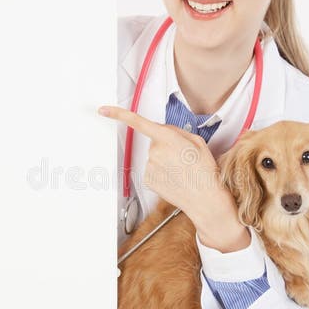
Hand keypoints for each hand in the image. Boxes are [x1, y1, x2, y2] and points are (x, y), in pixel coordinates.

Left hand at [98, 104, 221, 223]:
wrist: (204, 198)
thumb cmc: (204, 171)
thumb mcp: (197, 142)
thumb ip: (177, 131)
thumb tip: (165, 130)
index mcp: (168, 138)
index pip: (138, 122)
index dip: (118, 114)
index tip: (104, 110)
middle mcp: (155, 151)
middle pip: (155, 141)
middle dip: (166, 145)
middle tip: (183, 156)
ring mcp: (149, 167)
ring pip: (154, 156)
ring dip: (165, 160)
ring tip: (181, 170)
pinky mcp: (147, 179)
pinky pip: (153, 169)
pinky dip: (162, 172)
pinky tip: (175, 178)